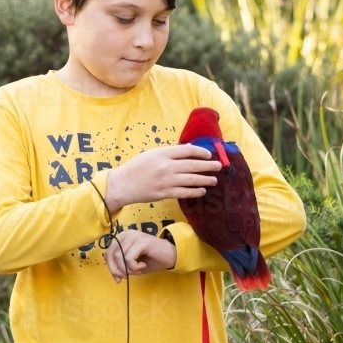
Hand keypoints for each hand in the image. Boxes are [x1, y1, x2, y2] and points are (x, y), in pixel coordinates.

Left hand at [102, 230, 177, 282]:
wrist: (171, 256)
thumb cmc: (152, 260)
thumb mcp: (133, 265)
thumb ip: (122, 267)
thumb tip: (115, 276)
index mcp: (123, 238)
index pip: (108, 253)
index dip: (111, 267)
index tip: (119, 279)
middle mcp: (127, 234)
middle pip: (111, 254)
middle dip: (117, 270)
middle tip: (127, 276)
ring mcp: (134, 236)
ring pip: (120, 257)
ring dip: (128, 269)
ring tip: (138, 270)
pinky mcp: (141, 241)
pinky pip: (129, 258)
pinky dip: (134, 266)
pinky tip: (143, 266)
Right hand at [105, 145, 221, 212]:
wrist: (123, 184)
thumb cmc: (136, 167)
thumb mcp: (152, 154)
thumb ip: (170, 152)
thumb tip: (188, 149)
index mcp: (163, 154)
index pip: (188, 151)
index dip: (201, 152)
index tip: (209, 155)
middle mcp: (166, 166)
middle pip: (193, 165)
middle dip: (209, 166)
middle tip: (219, 166)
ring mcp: (166, 181)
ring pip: (192, 180)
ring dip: (205, 179)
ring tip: (214, 179)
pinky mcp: (165, 193)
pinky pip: (184, 192)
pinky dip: (195, 191)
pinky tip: (202, 190)